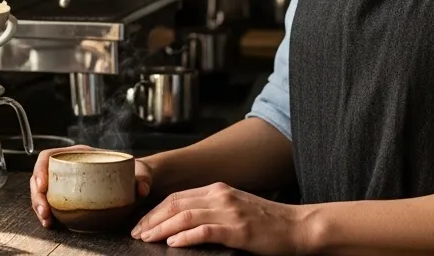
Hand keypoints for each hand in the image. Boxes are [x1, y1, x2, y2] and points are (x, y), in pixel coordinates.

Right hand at [29, 144, 153, 228]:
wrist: (134, 182)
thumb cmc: (131, 172)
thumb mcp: (138, 171)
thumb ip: (142, 177)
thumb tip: (141, 189)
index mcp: (79, 154)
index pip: (50, 155)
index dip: (41, 168)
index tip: (42, 184)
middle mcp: (68, 167)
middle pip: (41, 176)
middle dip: (37, 194)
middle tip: (44, 210)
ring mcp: (65, 182)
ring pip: (42, 191)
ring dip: (39, 206)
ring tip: (46, 220)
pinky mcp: (67, 197)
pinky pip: (50, 203)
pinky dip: (47, 213)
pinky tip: (50, 223)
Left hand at [131, 182, 310, 254]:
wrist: (297, 227)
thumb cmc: (267, 222)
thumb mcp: (235, 208)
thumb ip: (211, 210)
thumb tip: (181, 222)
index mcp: (218, 190)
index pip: (177, 197)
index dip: (155, 211)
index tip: (141, 224)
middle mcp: (221, 196)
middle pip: (175, 204)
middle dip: (152, 219)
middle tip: (136, 234)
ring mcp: (230, 212)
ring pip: (186, 216)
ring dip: (162, 228)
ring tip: (147, 239)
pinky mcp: (239, 230)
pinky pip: (206, 231)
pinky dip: (186, 237)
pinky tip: (173, 244)